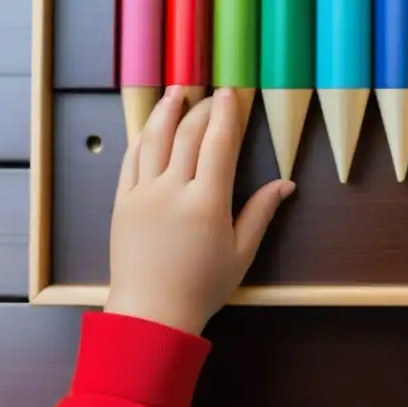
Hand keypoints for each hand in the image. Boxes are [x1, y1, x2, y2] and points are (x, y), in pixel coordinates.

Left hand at [105, 86, 294, 335]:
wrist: (151, 314)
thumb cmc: (202, 287)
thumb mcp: (241, 252)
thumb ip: (261, 212)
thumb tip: (285, 184)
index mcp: (207, 202)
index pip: (218, 144)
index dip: (226, 114)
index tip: (230, 93)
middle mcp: (173, 191)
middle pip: (188, 135)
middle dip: (202, 109)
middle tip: (212, 94)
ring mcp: (143, 194)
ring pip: (154, 140)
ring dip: (166, 111)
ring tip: (176, 92)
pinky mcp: (122, 203)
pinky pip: (130, 161)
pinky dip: (142, 138)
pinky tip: (150, 126)